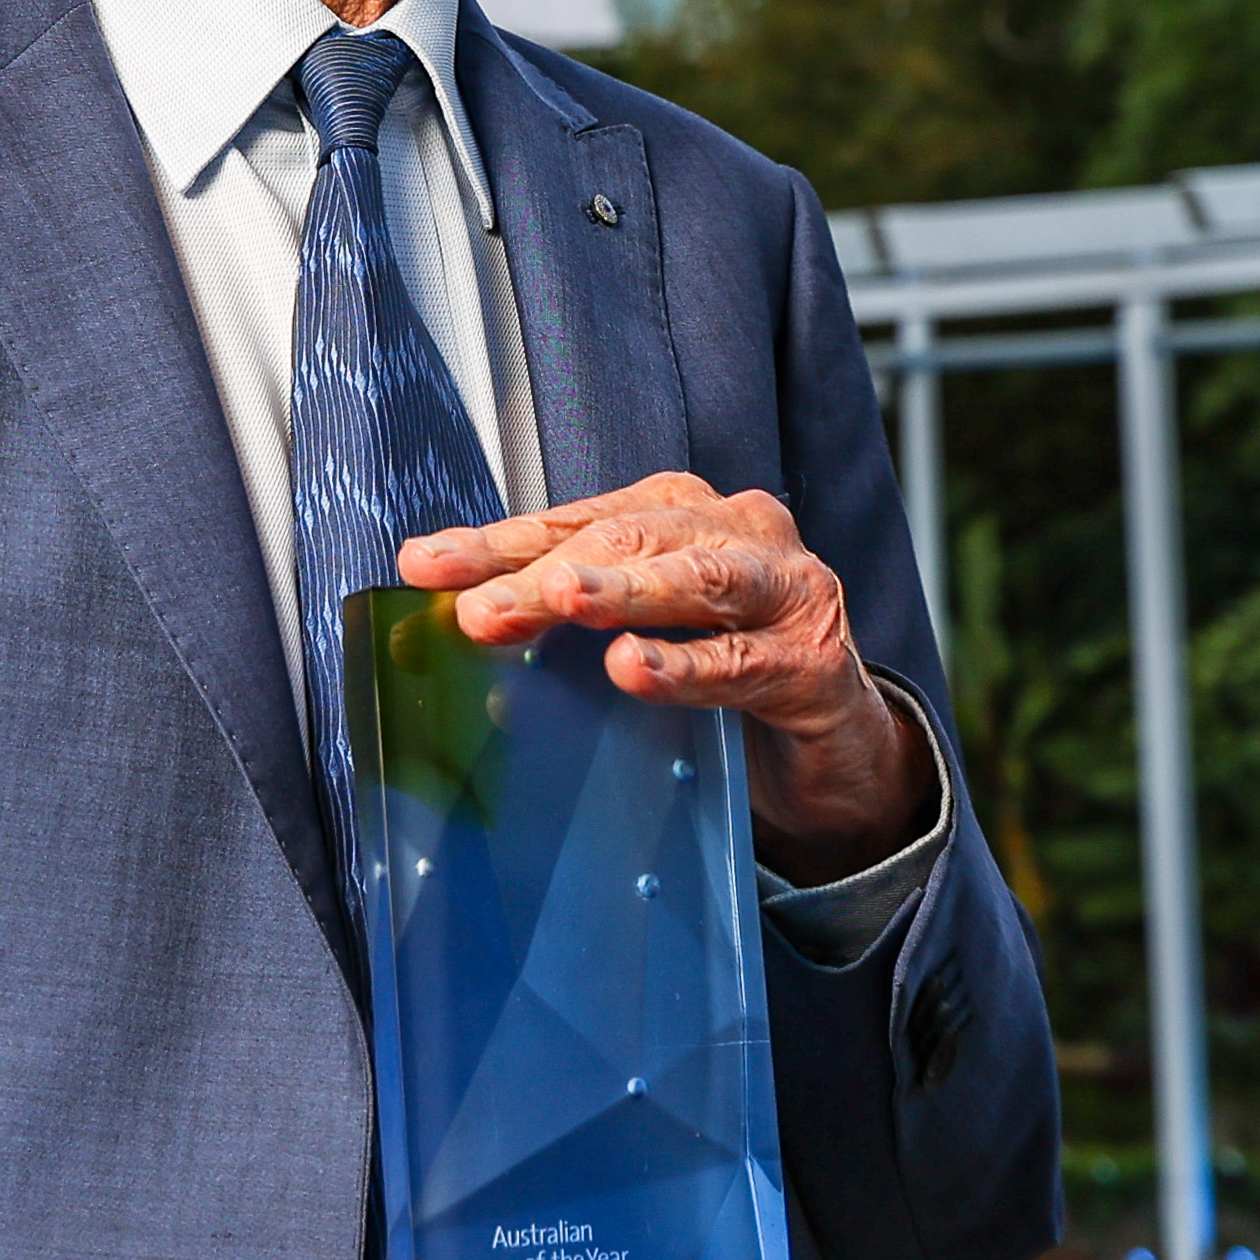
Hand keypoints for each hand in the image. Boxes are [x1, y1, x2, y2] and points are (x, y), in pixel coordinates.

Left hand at [400, 474, 929, 875]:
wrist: (835, 747)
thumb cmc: (725, 672)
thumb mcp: (636, 639)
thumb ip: (555, 633)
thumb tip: (440, 643)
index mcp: (681, 513)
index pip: (576, 521)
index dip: (498, 542)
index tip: (425, 566)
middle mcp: (738, 530)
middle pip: (629, 541)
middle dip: (546, 574)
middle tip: (478, 610)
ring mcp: (787, 590)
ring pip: (697, 580)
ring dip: (624, 591)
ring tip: (561, 600)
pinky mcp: (815, 662)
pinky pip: (743, 662)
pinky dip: (686, 667)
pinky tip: (635, 671)